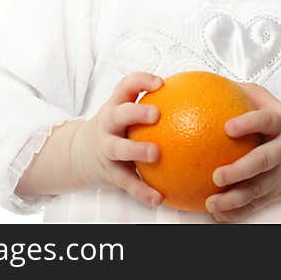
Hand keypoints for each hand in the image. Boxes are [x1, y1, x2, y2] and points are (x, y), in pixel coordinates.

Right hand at [69, 72, 164, 207]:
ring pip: (117, 148)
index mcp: (116, 106)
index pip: (126, 86)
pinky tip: (158, 198)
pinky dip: (141, 191)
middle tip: (156, 114)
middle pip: (119, 114)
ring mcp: (106, 148)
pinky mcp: (109, 172)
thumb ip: (157, 105)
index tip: (160, 83)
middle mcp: (108, 125)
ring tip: (155, 154)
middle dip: (136, 112)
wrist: (79, 154)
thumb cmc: (116, 129)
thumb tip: (201, 101)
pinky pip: (127, 182)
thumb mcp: (127, 113)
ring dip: (135, 150)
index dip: (141, 81)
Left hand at [204, 82, 280, 221]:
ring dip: (234, 199)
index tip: (227, 127)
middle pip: (263, 161)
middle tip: (217, 175)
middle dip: (240, 170)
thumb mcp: (277, 107)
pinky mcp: (276, 194)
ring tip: (211, 202)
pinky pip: (256, 205)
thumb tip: (216, 82)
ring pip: (258, 190)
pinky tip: (217, 214)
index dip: (249, 123)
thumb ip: (251, 95)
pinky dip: (237, 213)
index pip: (267, 121)